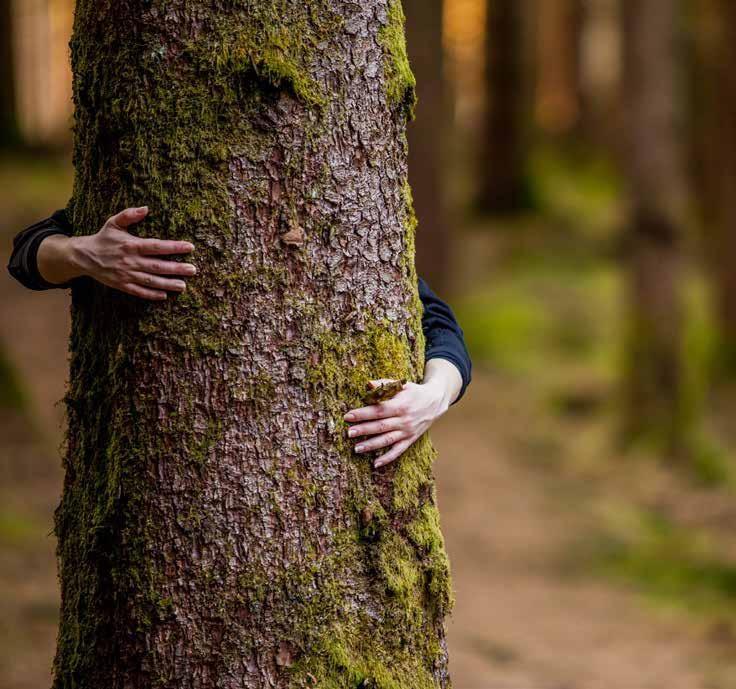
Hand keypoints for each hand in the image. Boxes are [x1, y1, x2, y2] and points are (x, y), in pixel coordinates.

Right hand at [70, 206, 196, 299]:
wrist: (83, 256)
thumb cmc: (103, 238)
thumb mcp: (114, 223)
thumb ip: (129, 215)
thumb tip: (146, 208)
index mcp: (131, 245)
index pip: (157, 246)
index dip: (174, 247)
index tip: (190, 247)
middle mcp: (130, 261)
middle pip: (157, 266)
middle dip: (176, 268)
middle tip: (193, 270)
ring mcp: (126, 274)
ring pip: (151, 280)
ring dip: (168, 284)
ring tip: (183, 286)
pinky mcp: (122, 285)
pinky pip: (139, 291)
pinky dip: (151, 294)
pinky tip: (164, 295)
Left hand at [343, 378, 450, 467]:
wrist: (436, 401)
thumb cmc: (414, 392)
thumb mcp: (402, 384)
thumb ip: (384, 384)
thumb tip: (368, 384)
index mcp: (400, 405)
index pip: (378, 410)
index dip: (362, 414)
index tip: (348, 416)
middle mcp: (404, 420)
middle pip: (380, 426)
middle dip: (363, 430)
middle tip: (348, 433)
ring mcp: (407, 431)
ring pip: (387, 440)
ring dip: (371, 445)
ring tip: (356, 449)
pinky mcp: (410, 439)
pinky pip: (398, 451)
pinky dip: (387, 458)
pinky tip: (375, 463)